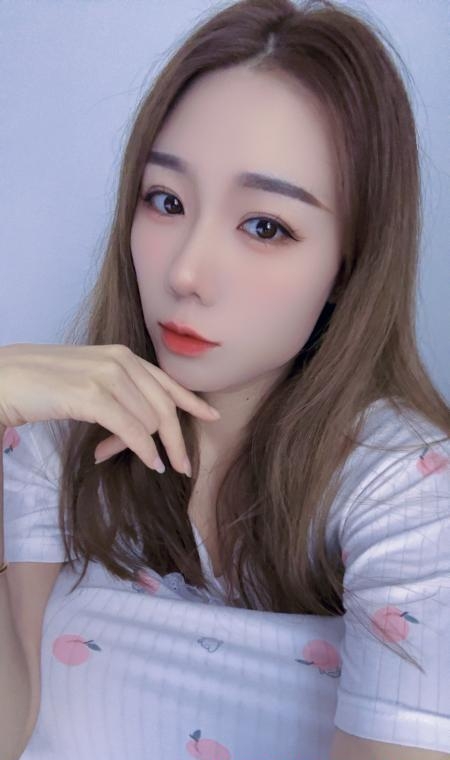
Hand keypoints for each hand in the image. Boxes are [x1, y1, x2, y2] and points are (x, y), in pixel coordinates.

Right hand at [0, 343, 219, 473]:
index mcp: (123, 355)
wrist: (6, 380)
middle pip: (165, 407)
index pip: (166, 382)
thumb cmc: (45, 384)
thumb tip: (142, 433)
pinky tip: (150, 463)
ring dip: (143, 448)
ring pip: (149, 422)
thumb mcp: (90, 383)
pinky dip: (144, 450)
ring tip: (119, 456)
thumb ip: (119, 398)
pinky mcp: (93, 395)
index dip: (191, 402)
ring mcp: (107, 376)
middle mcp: (121, 361)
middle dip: (178, 440)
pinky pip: (133, 430)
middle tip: (184, 467)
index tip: (211, 417)